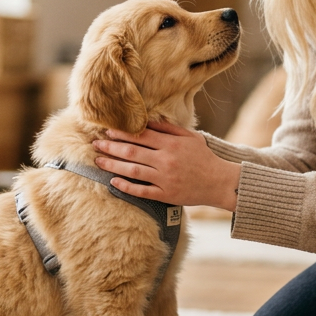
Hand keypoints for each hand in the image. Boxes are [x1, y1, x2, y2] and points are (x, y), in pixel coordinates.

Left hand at [92, 121, 241, 210]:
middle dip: (111, 147)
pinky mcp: (166, 195)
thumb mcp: (190, 137)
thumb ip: (168, 129)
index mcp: (171, 144)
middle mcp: (166, 160)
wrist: (219, 182)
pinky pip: (142, 191)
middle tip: (95, 144)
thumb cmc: (204, 157)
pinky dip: (126, 186)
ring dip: (113, 165)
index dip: (122, 133)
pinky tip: (113, 181)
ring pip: (133, 171)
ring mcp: (165, 179)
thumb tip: (147, 121)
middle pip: (132, 152)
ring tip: (99, 160)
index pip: (141, 136)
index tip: (108, 131)